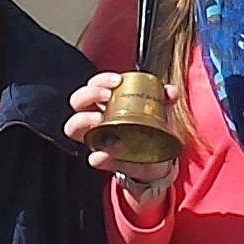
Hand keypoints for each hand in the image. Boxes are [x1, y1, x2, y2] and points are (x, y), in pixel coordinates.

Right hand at [66, 75, 178, 192]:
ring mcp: (96, 139)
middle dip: (88, 94)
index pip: (94, 85)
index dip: (101, 80)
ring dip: (82, 120)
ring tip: (98, 119)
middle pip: (77, 101)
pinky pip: (94, 158)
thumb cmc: (151, 131)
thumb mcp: (160, 113)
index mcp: (108, 104)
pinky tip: (104, 154)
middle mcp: (96, 119)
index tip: (117, 81)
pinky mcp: (103, 160)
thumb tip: (171, 92)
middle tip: (107, 96)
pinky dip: (98, 156)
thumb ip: (164, 99)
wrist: (157, 162)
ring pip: (73, 127)